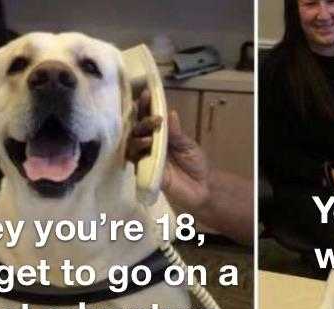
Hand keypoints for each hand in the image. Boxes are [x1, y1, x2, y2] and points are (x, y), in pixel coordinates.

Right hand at [129, 88, 210, 211]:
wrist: (202, 188)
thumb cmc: (196, 164)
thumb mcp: (188, 145)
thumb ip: (177, 133)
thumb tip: (169, 112)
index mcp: (160, 134)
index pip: (148, 117)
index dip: (145, 106)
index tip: (147, 94)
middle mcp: (150, 144)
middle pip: (136, 128)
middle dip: (142, 120)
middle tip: (154, 120)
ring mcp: (146, 158)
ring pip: (131, 143)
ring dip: (138, 137)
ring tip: (150, 138)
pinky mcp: (145, 172)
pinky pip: (134, 161)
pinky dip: (137, 153)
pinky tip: (144, 149)